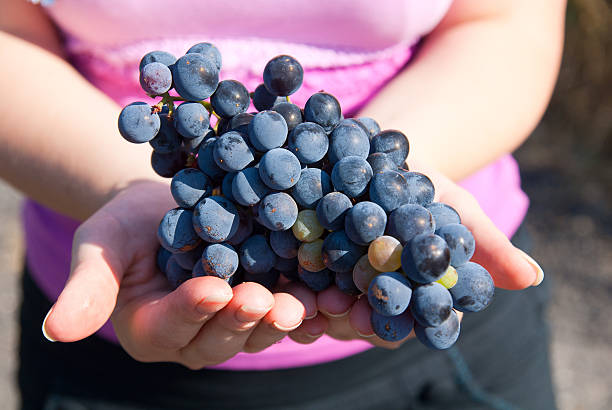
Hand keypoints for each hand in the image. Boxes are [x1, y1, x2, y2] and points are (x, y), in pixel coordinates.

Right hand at [42, 181, 315, 368]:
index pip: (170, 327)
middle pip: (221, 337)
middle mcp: (197, 336)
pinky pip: (287, 311)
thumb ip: (87, 289)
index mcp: (152, 328)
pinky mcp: (268, 300)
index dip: (192, 309)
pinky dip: (309, 306)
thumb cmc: (129, 225)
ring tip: (302, 300)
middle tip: (262, 298)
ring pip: (258, 330)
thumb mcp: (101, 246)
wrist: (174, 205)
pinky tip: (327, 292)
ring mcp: (236, 323)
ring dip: (281, 318)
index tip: (212, 289)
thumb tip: (54, 333)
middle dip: (243, 318)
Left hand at [289, 160, 542, 346]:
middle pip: (353, 318)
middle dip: (342, 317)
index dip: (391, 324)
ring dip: (308, 299)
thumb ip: (486, 245)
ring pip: (318, 299)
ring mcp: (330, 279)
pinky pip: (288, 266)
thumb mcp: (456, 209)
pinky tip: (272, 255)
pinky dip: (283, 264)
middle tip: (331, 308)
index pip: (402, 322)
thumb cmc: (426, 186)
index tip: (378, 318)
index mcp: (404, 297)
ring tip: (299, 290)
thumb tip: (534, 278)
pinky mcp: (299, 253)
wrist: (381, 153)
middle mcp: (365, 295)